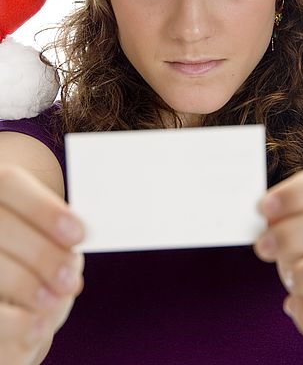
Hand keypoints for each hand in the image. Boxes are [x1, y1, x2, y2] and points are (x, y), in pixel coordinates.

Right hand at [0, 166, 85, 363]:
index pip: (11, 183)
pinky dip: (15, 320)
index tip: (79, 234)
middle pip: (1, 225)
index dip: (45, 209)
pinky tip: (39, 325)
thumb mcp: (41, 230)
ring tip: (57, 299)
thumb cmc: (29, 249)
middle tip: (71, 279)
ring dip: (26, 283)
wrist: (7, 283)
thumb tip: (88, 234)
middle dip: (41, 253)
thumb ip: (58, 228)